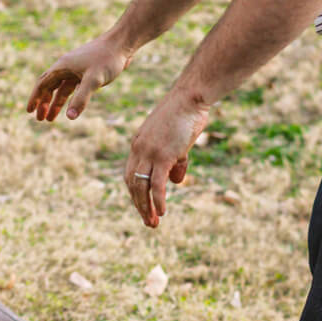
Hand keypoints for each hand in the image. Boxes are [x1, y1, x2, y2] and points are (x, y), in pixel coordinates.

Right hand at [27, 34, 129, 121]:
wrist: (122, 44)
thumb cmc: (107, 59)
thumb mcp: (93, 80)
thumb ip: (81, 99)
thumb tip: (69, 117)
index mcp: (63, 66)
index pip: (43, 84)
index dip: (35, 98)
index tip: (29, 111)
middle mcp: (67, 67)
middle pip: (49, 87)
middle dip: (43, 103)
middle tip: (40, 119)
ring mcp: (77, 69)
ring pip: (61, 89)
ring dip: (55, 103)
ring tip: (51, 119)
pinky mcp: (87, 72)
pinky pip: (72, 87)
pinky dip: (68, 98)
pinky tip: (69, 107)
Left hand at [125, 90, 208, 227]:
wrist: (190, 97)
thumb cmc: (186, 114)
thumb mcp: (177, 141)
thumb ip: (175, 162)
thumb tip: (176, 182)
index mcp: (139, 144)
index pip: (132, 174)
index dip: (136, 193)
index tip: (144, 207)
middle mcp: (139, 149)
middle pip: (133, 183)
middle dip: (139, 205)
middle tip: (148, 222)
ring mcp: (149, 152)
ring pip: (142, 187)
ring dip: (146, 207)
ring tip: (152, 223)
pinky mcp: (162, 155)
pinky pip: (157, 184)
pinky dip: (158, 200)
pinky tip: (161, 212)